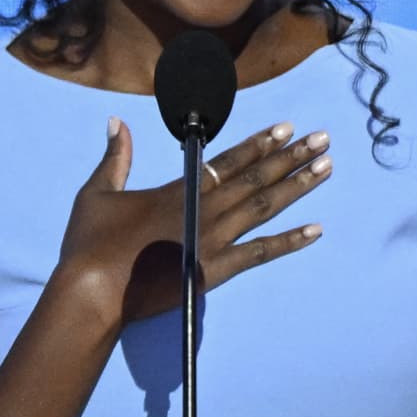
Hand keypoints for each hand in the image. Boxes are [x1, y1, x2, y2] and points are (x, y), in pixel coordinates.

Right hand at [57, 118, 331, 328]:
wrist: (93, 293)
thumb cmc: (90, 244)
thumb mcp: (98, 193)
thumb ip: (116, 157)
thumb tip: (116, 122)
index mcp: (178, 189)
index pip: (228, 159)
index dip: (259, 143)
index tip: (286, 128)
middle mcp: (203, 209)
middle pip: (256, 177)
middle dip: (291, 156)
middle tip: (322, 138)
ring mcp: (212, 240)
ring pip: (264, 207)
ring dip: (297, 186)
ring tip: (325, 167)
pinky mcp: (214, 271)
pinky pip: (260, 253)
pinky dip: (289, 241)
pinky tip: (315, 230)